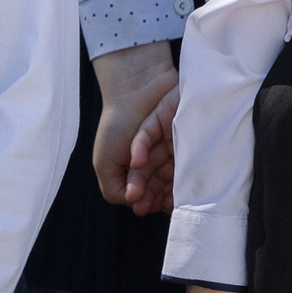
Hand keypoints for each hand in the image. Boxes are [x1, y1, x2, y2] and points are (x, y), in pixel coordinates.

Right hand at [90, 41, 178, 211]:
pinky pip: (170, 145)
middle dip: (159, 196)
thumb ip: (113, 187)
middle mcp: (166, 161)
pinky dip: (147, 151)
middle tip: (151, 203)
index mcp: (148, 170)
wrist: (133, 86)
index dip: (150, 201)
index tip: (143, 206)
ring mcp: (178, 146)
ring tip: (155, 191)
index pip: (153, 192)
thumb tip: (131, 203)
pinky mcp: (186, 131)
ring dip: (165, 183)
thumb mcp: (105, 162)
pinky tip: (136, 160)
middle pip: (166, 184)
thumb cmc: (117, 124)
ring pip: (174, 171)